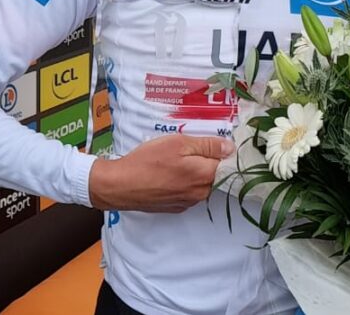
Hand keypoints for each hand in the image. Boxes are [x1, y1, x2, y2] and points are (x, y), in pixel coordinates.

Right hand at [88, 134, 234, 212]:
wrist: (119, 186)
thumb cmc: (148, 161)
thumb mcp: (179, 143)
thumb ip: (208, 146)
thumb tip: (230, 148)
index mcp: (205, 175)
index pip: (229, 163)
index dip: (224, 152)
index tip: (215, 144)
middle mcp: (201, 193)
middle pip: (216, 174)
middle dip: (209, 161)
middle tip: (189, 149)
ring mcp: (189, 202)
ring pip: (202, 183)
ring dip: (196, 172)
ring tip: (176, 160)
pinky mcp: (176, 207)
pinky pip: (189, 191)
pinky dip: (184, 182)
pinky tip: (169, 174)